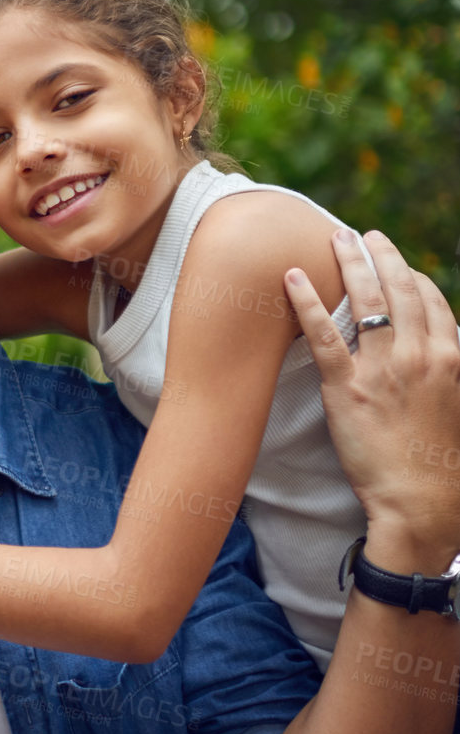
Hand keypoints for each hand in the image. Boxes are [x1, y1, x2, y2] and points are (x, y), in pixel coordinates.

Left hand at [285, 229, 459, 562]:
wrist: (421, 499)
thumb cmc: (439, 460)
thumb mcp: (455, 405)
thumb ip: (446, 371)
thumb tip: (437, 350)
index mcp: (450, 357)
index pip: (432, 301)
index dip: (412, 277)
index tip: (396, 264)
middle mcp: (419, 354)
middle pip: (399, 290)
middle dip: (381, 256)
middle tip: (363, 235)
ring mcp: (382, 368)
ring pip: (364, 301)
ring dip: (348, 263)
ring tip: (334, 238)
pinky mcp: (346, 386)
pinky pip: (322, 333)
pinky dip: (305, 301)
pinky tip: (291, 276)